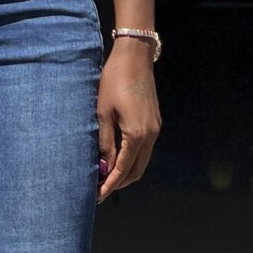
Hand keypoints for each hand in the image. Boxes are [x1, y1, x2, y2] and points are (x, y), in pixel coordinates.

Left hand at [97, 41, 160, 201]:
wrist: (135, 57)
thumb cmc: (114, 80)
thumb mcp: (103, 112)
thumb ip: (105, 142)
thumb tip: (103, 167)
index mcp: (137, 134)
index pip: (123, 169)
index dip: (110, 185)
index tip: (97, 196)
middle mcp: (151, 135)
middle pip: (136, 171)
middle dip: (119, 183)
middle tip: (100, 190)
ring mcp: (155, 128)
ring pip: (142, 161)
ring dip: (126, 171)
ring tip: (106, 176)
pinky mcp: (154, 121)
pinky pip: (144, 148)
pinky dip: (132, 158)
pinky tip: (117, 157)